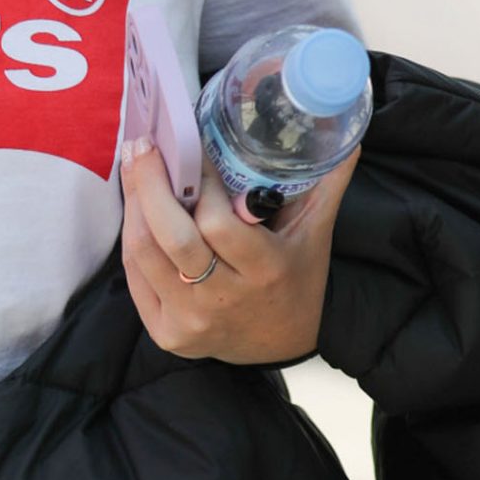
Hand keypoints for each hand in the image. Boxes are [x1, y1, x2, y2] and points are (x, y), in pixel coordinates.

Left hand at [121, 134, 357, 364]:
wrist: (282, 342)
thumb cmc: (297, 276)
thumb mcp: (315, 233)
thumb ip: (326, 183)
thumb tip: (347, 138)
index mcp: (265, 271)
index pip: (218, 224)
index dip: (200, 183)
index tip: (193, 150)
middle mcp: (224, 301)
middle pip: (172, 238)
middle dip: (150, 184)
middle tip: (143, 143)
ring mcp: (191, 322)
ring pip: (145, 253)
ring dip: (134, 203)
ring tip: (134, 165)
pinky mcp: (167, 334)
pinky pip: (136, 277)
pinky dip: (132, 236)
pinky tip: (135, 207)